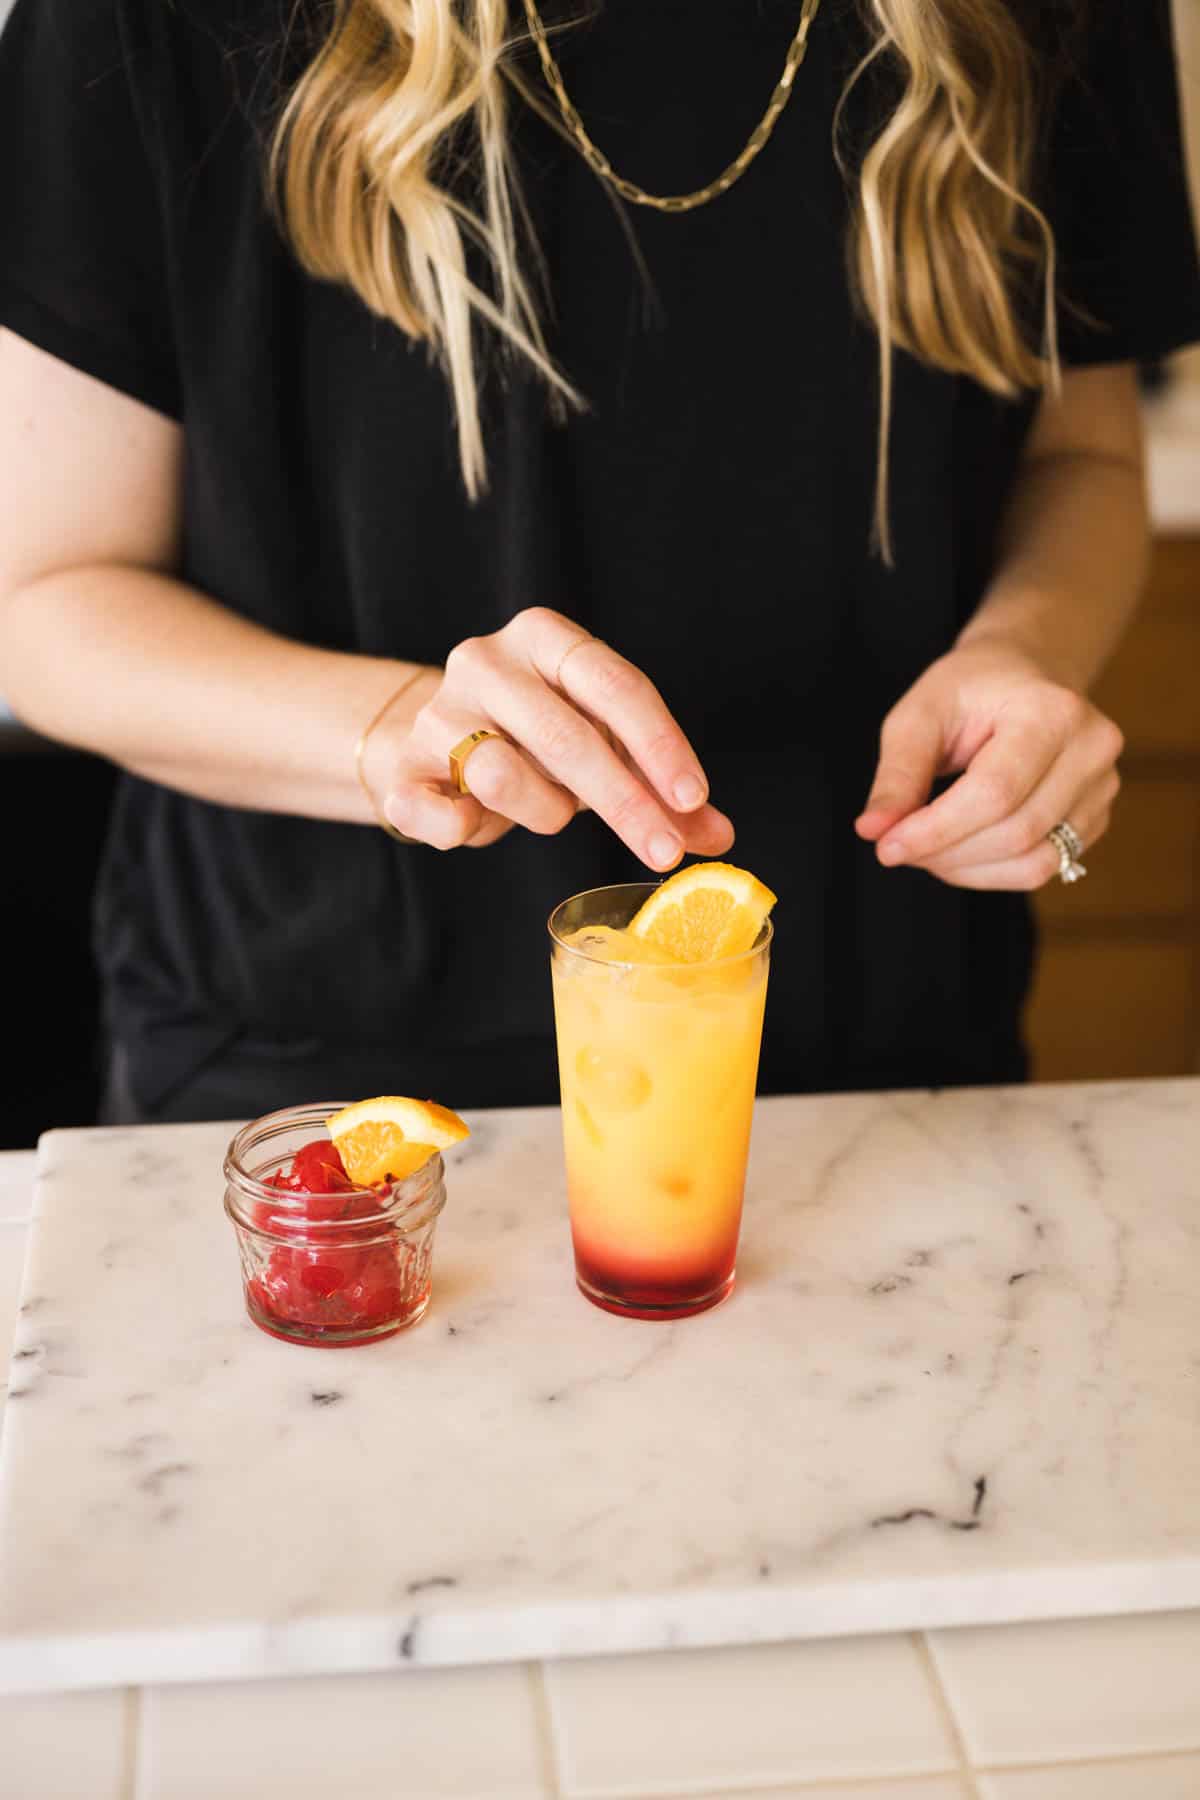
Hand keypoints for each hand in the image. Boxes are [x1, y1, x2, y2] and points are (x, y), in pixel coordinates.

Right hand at [381, 608, 733, 867]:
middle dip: (624, 801)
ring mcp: (437, 713)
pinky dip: (459, 827)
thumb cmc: (541, 741)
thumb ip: (660, 787)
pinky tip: (472, 826)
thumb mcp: (607, 747)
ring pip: (503, 773)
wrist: (445, 747)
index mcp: (544, 636)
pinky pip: (430, 810)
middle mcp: (486, 661)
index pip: (615, 684)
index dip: (659, 744)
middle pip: (567, 735)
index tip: (693, 799)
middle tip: (662, 851)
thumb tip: (720, 836)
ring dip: (545, 811)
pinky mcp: (403, 768)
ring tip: (551, 811)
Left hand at [855, 639, 1122, 889]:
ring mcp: (1103, 786)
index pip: (995, 792)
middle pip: (1016, 832)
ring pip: (1033, 862)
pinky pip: (1044, 868)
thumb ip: (897, 774)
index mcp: (1052, 710)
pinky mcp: (1096, 818)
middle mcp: (1092, 748)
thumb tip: (873, 831)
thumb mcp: (920, 715)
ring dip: (966, 869)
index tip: (885, 847)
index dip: (937, 830)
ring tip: (926, 848)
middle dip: (946, 852)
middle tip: (896, 846)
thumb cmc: (968, 690)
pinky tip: (959, 849)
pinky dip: (990, 871)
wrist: (1023, 675)